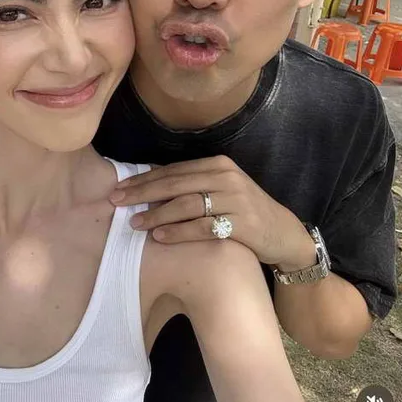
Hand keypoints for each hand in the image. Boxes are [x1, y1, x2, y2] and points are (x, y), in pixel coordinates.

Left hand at [110, 156, 315, 269]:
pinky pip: (202, 227)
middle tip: (117, 201)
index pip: (174, 170)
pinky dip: (178, 231)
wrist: (284, 234)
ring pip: (186, 204)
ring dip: (157, 214)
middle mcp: (226, 177)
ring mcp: (236, 199)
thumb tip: (149, 187)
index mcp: (218, 165)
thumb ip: (193, 185)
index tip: (120, 188)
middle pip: (175, 184)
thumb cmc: (245, 212)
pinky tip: (160, 236)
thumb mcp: (222, 190)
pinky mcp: (242, 223)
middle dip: (143, 193)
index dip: (144, 179)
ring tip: (135, 223)